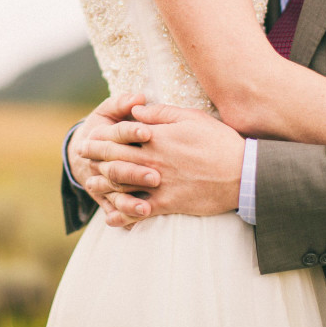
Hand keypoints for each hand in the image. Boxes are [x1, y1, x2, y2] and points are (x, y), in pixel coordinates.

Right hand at [67, 94, 159, 226]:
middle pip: (115, 167)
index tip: (148, 133)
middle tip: (156, 176)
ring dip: (129, 201)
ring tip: (147, 208)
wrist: (83, 150)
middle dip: (134, 172)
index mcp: (100, 134)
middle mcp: (98, 160)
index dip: (131, 132)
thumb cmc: (108, 125)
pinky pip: (113, 209)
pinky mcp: (105, 197)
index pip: (116, 133)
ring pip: (113, 192)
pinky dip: (123, 217)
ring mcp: (100, 180)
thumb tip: (139, 96)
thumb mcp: (111, 111)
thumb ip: (124, 103)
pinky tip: (137, 223)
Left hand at [81, 103, 244, 220]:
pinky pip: (139, 212)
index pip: (120, 136)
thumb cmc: (218, 141)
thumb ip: (160, 113)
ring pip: (121, 186)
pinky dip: (123, 215)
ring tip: (90, 183)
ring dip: (103, 185)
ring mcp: (159, 185)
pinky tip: (111, 217)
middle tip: (82, 155)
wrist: (242, 174)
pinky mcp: (168, 204)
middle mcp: (153, 161)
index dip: (102, 136)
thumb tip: (136, 109)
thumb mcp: (191, 117)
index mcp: (157, 138)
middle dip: (95, 156)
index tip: (91, 136)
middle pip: (115, 159)